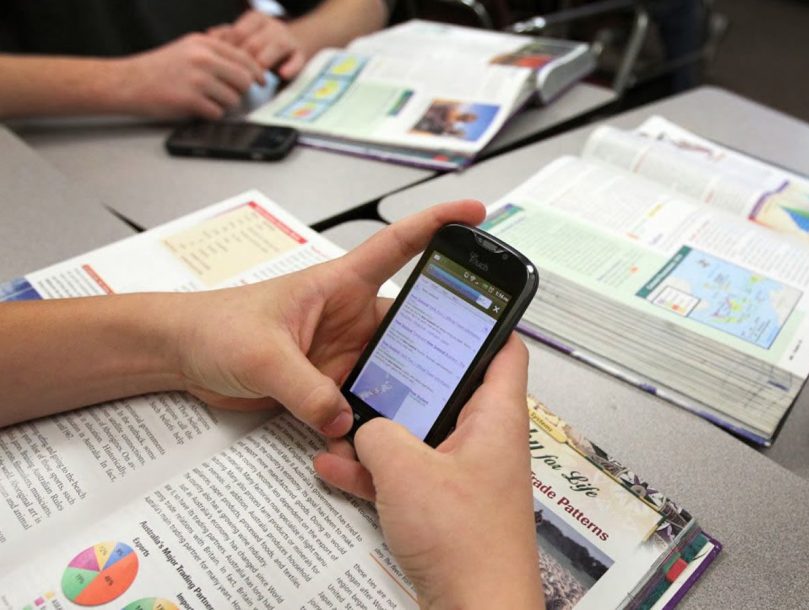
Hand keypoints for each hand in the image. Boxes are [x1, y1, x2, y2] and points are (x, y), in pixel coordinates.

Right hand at [112, 33, 263, 118]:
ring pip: (232, 99)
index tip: (261, 81)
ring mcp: (197, 79)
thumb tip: (246, 66)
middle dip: (240, 91)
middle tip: (228, 94)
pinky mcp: (190, 99)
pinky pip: (217, 113)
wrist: (126, 82)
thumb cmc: (157, 69)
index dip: (256, 72)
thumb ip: (214, 54)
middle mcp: (202, 58)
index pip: (245, 58)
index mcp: (204, 44)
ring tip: (205, 100)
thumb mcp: (187, 49)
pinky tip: (196, 108)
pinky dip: (210, 114)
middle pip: (244, 80)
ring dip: (223, 104)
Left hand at [173, 200, 485, 436]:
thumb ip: (305, 389)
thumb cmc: (214, 326)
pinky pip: (363, 403)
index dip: (437, 225)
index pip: (398, 246)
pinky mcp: (328, 385)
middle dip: (440, 341)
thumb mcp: (262, 354)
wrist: (180, 356)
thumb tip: (345, 420)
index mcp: (339, 284)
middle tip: (470, 363)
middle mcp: (350, 317)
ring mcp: (343, 353)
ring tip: (430, 413)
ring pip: (392, 370)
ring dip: (405, 391)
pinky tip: (382, 442)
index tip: (475, 213)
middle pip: (410, 324)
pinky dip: (372, 422)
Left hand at [211, 11, 306, 79]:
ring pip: (276, 47)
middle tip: (235, 78)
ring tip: (255, 80)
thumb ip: (227, 35)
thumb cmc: (261, 45)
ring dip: (264, 63)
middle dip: (244, 61)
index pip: (238, 32)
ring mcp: (288, 39)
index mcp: (255, 19)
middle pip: (255, 41)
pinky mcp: (301, 54)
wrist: (294, 45)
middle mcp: (273, 26)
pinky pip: (297, 60)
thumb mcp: (244, 36)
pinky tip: (282, 74)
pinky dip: (290, 67)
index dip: (228, 50)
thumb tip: (208, 36)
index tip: (221, 67)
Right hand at [314, 335, 543, 608]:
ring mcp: (465, 476)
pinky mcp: (445, 509)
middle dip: (405, 380)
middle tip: (372, 361)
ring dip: (379, 430)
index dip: (481, 322)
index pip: (504, 350)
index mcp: (497, 417)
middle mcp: (486, 441)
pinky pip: (407, 475)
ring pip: (420, 435)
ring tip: (340, 419)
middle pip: (449, 390)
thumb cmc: (467, 544)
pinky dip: (375, 471)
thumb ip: (378, 434)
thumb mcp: (406, 471)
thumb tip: (364, 428)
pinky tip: (334, 468)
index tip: (449, 304)